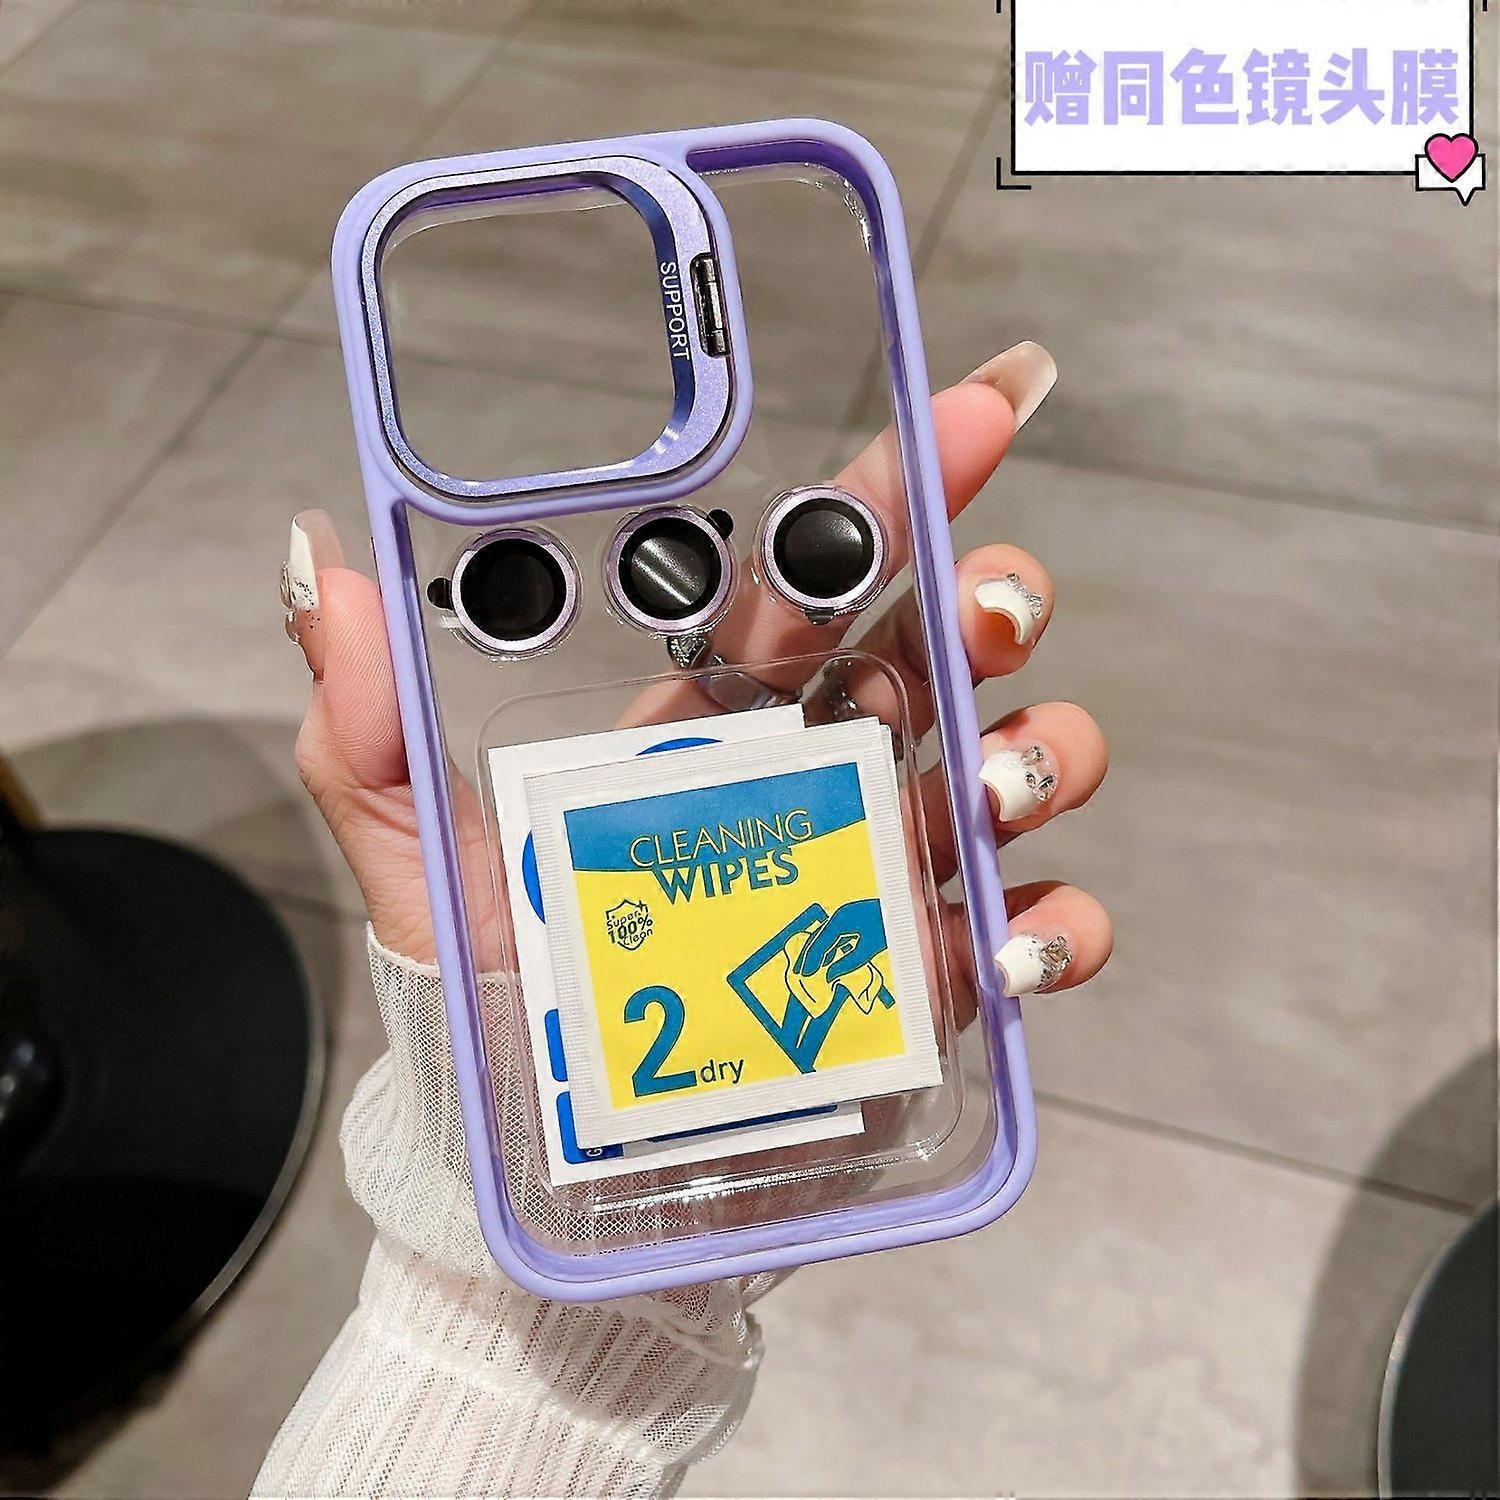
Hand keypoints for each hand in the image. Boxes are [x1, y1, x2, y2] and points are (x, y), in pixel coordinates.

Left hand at [288, 342, 1111, 998]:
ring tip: (994, 785)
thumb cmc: (497, 995)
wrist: (544, 1164)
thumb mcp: (415, 850)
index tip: (970, 412)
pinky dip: (1057, 926)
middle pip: (943, 651)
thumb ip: (369, 720)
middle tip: (991, 606)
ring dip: (1042, 753)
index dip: (892, 491)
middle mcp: (819, 777)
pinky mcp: (927, 985)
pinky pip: (1031, 934)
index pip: (814, 582)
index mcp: (715, 719)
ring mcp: (885, 876)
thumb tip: (323, 566)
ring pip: (1016, 772)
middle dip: (994, 600)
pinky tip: (1016, 939)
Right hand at [795, 899, 886, 989]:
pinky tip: (828, 959)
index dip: (810, 960)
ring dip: (818, 952)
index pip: (819, 942)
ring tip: (810, 968)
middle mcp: (841, 915)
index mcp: (841, 919)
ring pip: (826, 937)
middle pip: (818, 937)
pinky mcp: (854, 919)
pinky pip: (836, 935)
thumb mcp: (869, 948)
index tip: (803, 974)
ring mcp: (847, 916)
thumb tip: (829, 976)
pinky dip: (830, 948)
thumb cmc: (889, 925)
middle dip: (809, 955)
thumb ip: (848, 963)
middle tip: (799, 972)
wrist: (906, 910)